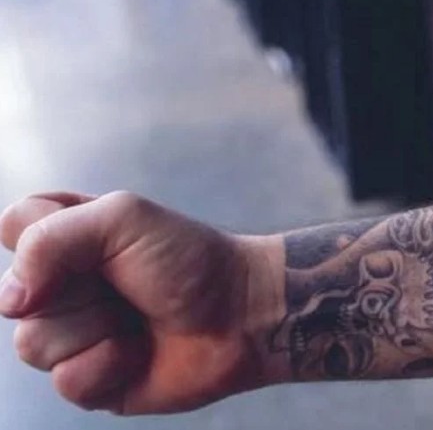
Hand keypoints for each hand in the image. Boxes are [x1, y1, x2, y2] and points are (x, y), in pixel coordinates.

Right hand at [0, 192, 276, 413]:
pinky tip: (140, 352)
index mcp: (70, 237)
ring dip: (96, 329)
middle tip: (127, 285)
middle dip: (78, 292)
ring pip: (34, 344)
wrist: (241, 314)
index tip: (94, 244)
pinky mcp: (93, 379)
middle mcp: (64, 286)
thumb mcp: (121, 219)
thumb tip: (11, 300)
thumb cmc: (189, 260)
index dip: (43, 240)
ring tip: (136, 320)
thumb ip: (49, 239)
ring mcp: (76, 334)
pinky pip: (66, 381)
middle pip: (15, 298)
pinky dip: (108, 365)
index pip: (13, 228)